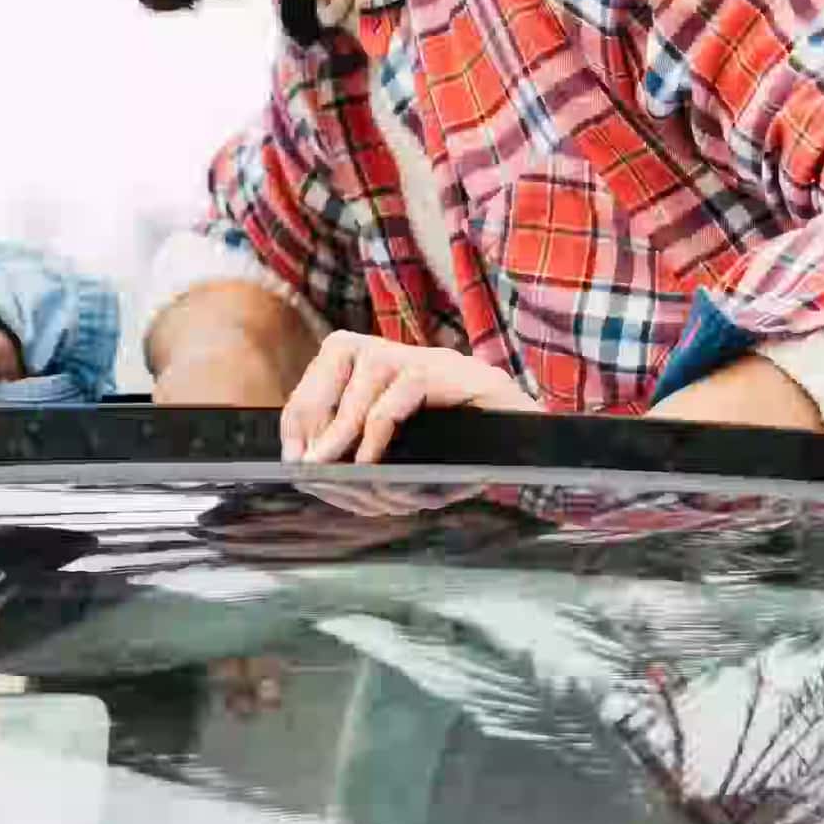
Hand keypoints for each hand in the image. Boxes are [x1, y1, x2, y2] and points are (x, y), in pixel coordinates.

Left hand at [280, 332, 536, 464]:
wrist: (531, 448)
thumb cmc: (461, 457)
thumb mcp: (403, 463)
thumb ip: (364, 464)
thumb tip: (314, 471)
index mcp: (385, 368)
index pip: (327, 365)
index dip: (301, 409)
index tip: (291, 457)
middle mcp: (406, 351)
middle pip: (338, 352)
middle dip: (313, 413)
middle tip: (306, 464)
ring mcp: (432, 357)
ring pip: (369, 371)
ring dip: (344, 428)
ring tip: (331, 468)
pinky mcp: (454, 373)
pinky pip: (403, 392)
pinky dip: (380, 431)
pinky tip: (373, 465)